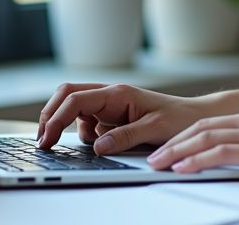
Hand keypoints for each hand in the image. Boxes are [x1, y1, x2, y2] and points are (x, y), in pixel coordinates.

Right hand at [37, 82, 207, 153]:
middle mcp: (111, 95)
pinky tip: (98, 143)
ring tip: (70, 143)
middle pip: (67, 95)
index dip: (56, 119)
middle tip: (43, 140)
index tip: (47, 139)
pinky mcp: (112, 115)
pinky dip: (84, 133)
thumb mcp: (154, 129)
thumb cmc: (179, 118)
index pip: (76, 99)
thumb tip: (98, 146)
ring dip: (67, 124)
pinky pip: (87, 122)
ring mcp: (110, 104)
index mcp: (118, 93)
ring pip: (74, 108)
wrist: (194, 117)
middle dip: (50, 115)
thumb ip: (125, 136)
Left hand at [147, 101, 238, 186]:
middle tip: (154, 157)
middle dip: (175, 142)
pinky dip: (197, 159)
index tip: (171, 148)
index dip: (189, 136)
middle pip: (204, 127)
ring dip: (177, 152)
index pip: (216, 122)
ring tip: (158, 164)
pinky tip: (183, 168)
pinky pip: (221, 152)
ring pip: (206, 138)